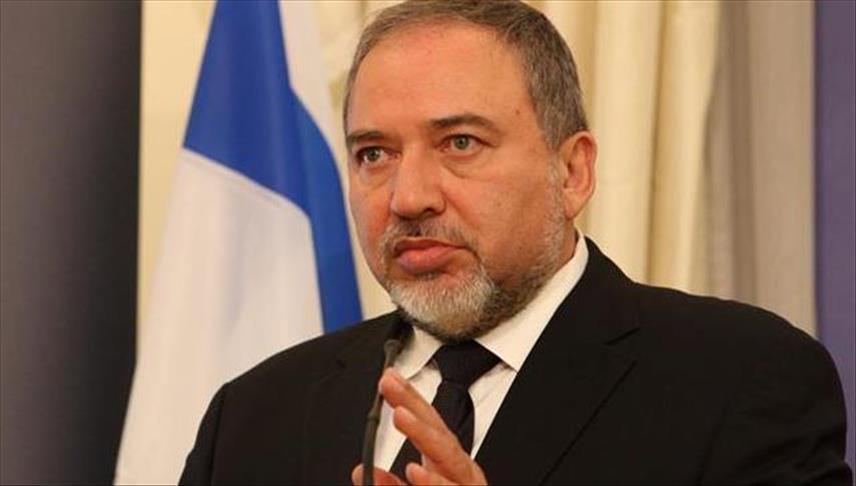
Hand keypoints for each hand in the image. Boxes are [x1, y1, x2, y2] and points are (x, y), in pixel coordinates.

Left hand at [351, 368, 487, 484]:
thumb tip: (360, 471)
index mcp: (446, 467)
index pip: (428, 426)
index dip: (410, 399)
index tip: (389, 378)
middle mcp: (460, 474)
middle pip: (440, 433)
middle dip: (416, 407)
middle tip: (391, 387)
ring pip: (450, 458)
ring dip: (424, 435)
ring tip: (402, 416)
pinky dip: (433, 483)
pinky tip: (416, 470)